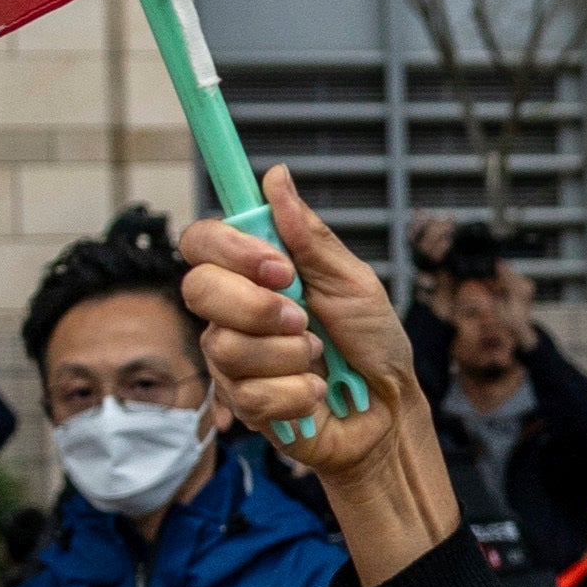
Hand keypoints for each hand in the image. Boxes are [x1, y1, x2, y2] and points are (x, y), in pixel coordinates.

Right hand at [181, 176, 458, 580]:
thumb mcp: (352, 282)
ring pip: (226, 346)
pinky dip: (297, 392)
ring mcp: (232, 360)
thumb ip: (308, 237)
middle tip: (304, 320)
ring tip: (319, 360)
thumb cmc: (373, 344)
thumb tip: (276, 176)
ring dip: (290, 355)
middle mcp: (233, 313)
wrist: (389, 411)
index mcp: (255, 275)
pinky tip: (315, 392)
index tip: (278, 266)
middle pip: (198, 289)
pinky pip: (250, 394)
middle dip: (259, 307)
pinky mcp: (242, 406)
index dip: (229, 249)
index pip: (201, 243)